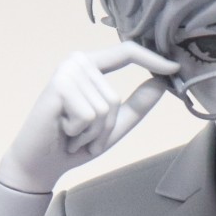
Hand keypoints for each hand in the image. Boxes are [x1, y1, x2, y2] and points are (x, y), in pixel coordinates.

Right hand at [0, 42, 177, 192]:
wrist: (39, 163)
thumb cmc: (75, 143)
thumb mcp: (115, 124)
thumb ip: (138, 104)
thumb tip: (164, 82)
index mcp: (91, 66)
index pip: (126, 52)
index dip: (152, 59)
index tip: (176, 68)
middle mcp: (77, 63)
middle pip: (116, 97)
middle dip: (104, 127)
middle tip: (81, 134)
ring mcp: (66, 72)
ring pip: (104, 108)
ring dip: (91, 133)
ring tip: (72, 133)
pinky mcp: (58, 87)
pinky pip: (90, 116)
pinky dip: (79, 133)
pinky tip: (62, 131)